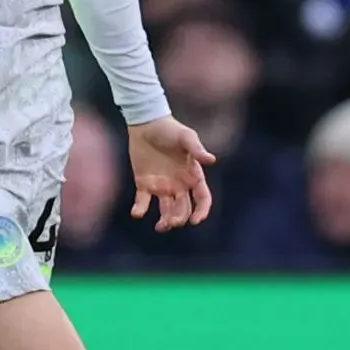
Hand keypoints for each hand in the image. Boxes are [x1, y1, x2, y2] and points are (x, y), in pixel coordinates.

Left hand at [126, 116, 216, 231]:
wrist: (146, 122)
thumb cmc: (170, 129)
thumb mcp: (186, 137)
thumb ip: (197, 149)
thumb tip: (212, 160)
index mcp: (192, 176)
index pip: (202, 199)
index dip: (201, 212)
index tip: (195, 221)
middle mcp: (179, 185)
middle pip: (183, 209)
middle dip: (180, 219)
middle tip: (173, 222)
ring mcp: (161, 186)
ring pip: (166, 211)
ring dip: (165, 222)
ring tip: (161, 226)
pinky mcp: (144, 184)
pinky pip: (143, 202)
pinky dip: (139, 210)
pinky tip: (137, 213)